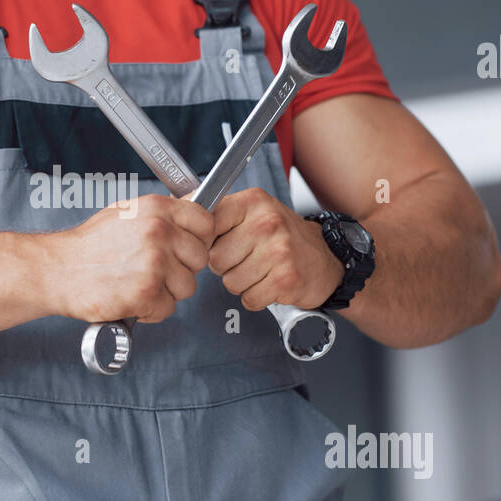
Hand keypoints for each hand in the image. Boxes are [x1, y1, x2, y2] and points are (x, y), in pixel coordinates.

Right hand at [50, 194, 214, 323]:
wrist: (58, 269)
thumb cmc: (89, 246)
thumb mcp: (128, 214)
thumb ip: (162, 216)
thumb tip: (192, 221)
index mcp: (157, 209)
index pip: (206, 223)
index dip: (199, 240)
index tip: (187, 249)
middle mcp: (159, 232)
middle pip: (200, 258)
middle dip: (182, 269)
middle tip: (156, 271)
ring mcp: (154, 262)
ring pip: (187, 287)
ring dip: (167, 292)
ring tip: (139, 284)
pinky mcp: (146, 292)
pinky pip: (168, 309)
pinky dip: (151, 311)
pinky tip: (132, 299)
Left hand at [208, 187, 342, 310]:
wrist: (325, 260)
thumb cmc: (281, 238)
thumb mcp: (252, 213)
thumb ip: (218, 212)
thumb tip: (176, 204)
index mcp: (253, 202)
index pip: (206, 224)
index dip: (206, 242)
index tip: (217, 244)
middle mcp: (267, 222)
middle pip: (215, 259)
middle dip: (226, 266)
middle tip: (247, 259)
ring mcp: (278, 251)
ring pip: (230, 282)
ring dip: (241, 283)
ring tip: (260, 271)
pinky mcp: (286, 279)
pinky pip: (249, 298)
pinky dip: (256, 297)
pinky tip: (269, 283)